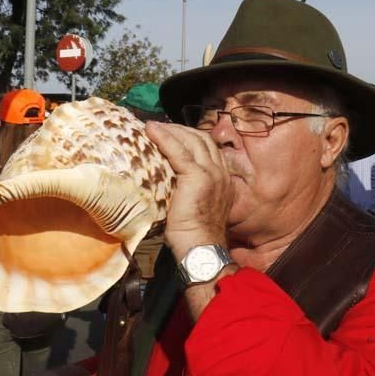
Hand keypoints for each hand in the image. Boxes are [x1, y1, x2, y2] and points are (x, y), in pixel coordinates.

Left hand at [145, 121, 233, 255]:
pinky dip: (164, 138)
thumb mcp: (196, 206)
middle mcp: (220, 172)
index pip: (208, 148)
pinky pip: (179, 150)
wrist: (200, 248)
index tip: (172, 134)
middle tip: (160, 128)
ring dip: (171, 130)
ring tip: (153, 127)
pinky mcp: (197, 176)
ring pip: (192, 140)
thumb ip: (190, 190)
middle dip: (180, 130)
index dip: (190, 138)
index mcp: (222, 178)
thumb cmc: (193, 235)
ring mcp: (211, 173)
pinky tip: (151, 131)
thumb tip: (168, 182)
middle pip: (201, 139)